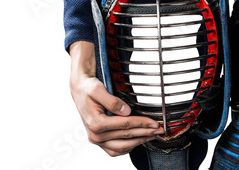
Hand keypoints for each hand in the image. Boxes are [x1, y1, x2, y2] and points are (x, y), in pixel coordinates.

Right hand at [69, 41, 163, 156]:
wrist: (79, 90)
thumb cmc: (88, 88)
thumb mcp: (98, 89)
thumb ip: (112, 101)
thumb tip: (126, 111)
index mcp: (96, 123)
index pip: (125, 125)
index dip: (142, 124)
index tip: (155, 123)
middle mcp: (95, 135)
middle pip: (126, 137)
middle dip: (145, 133)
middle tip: (159, 130)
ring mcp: (96, 140)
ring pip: (122, 147)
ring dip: (139, 142)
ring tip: (152, 136)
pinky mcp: (99, 141)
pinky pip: (115, 150)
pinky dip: (128, 148)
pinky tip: (138, 141)